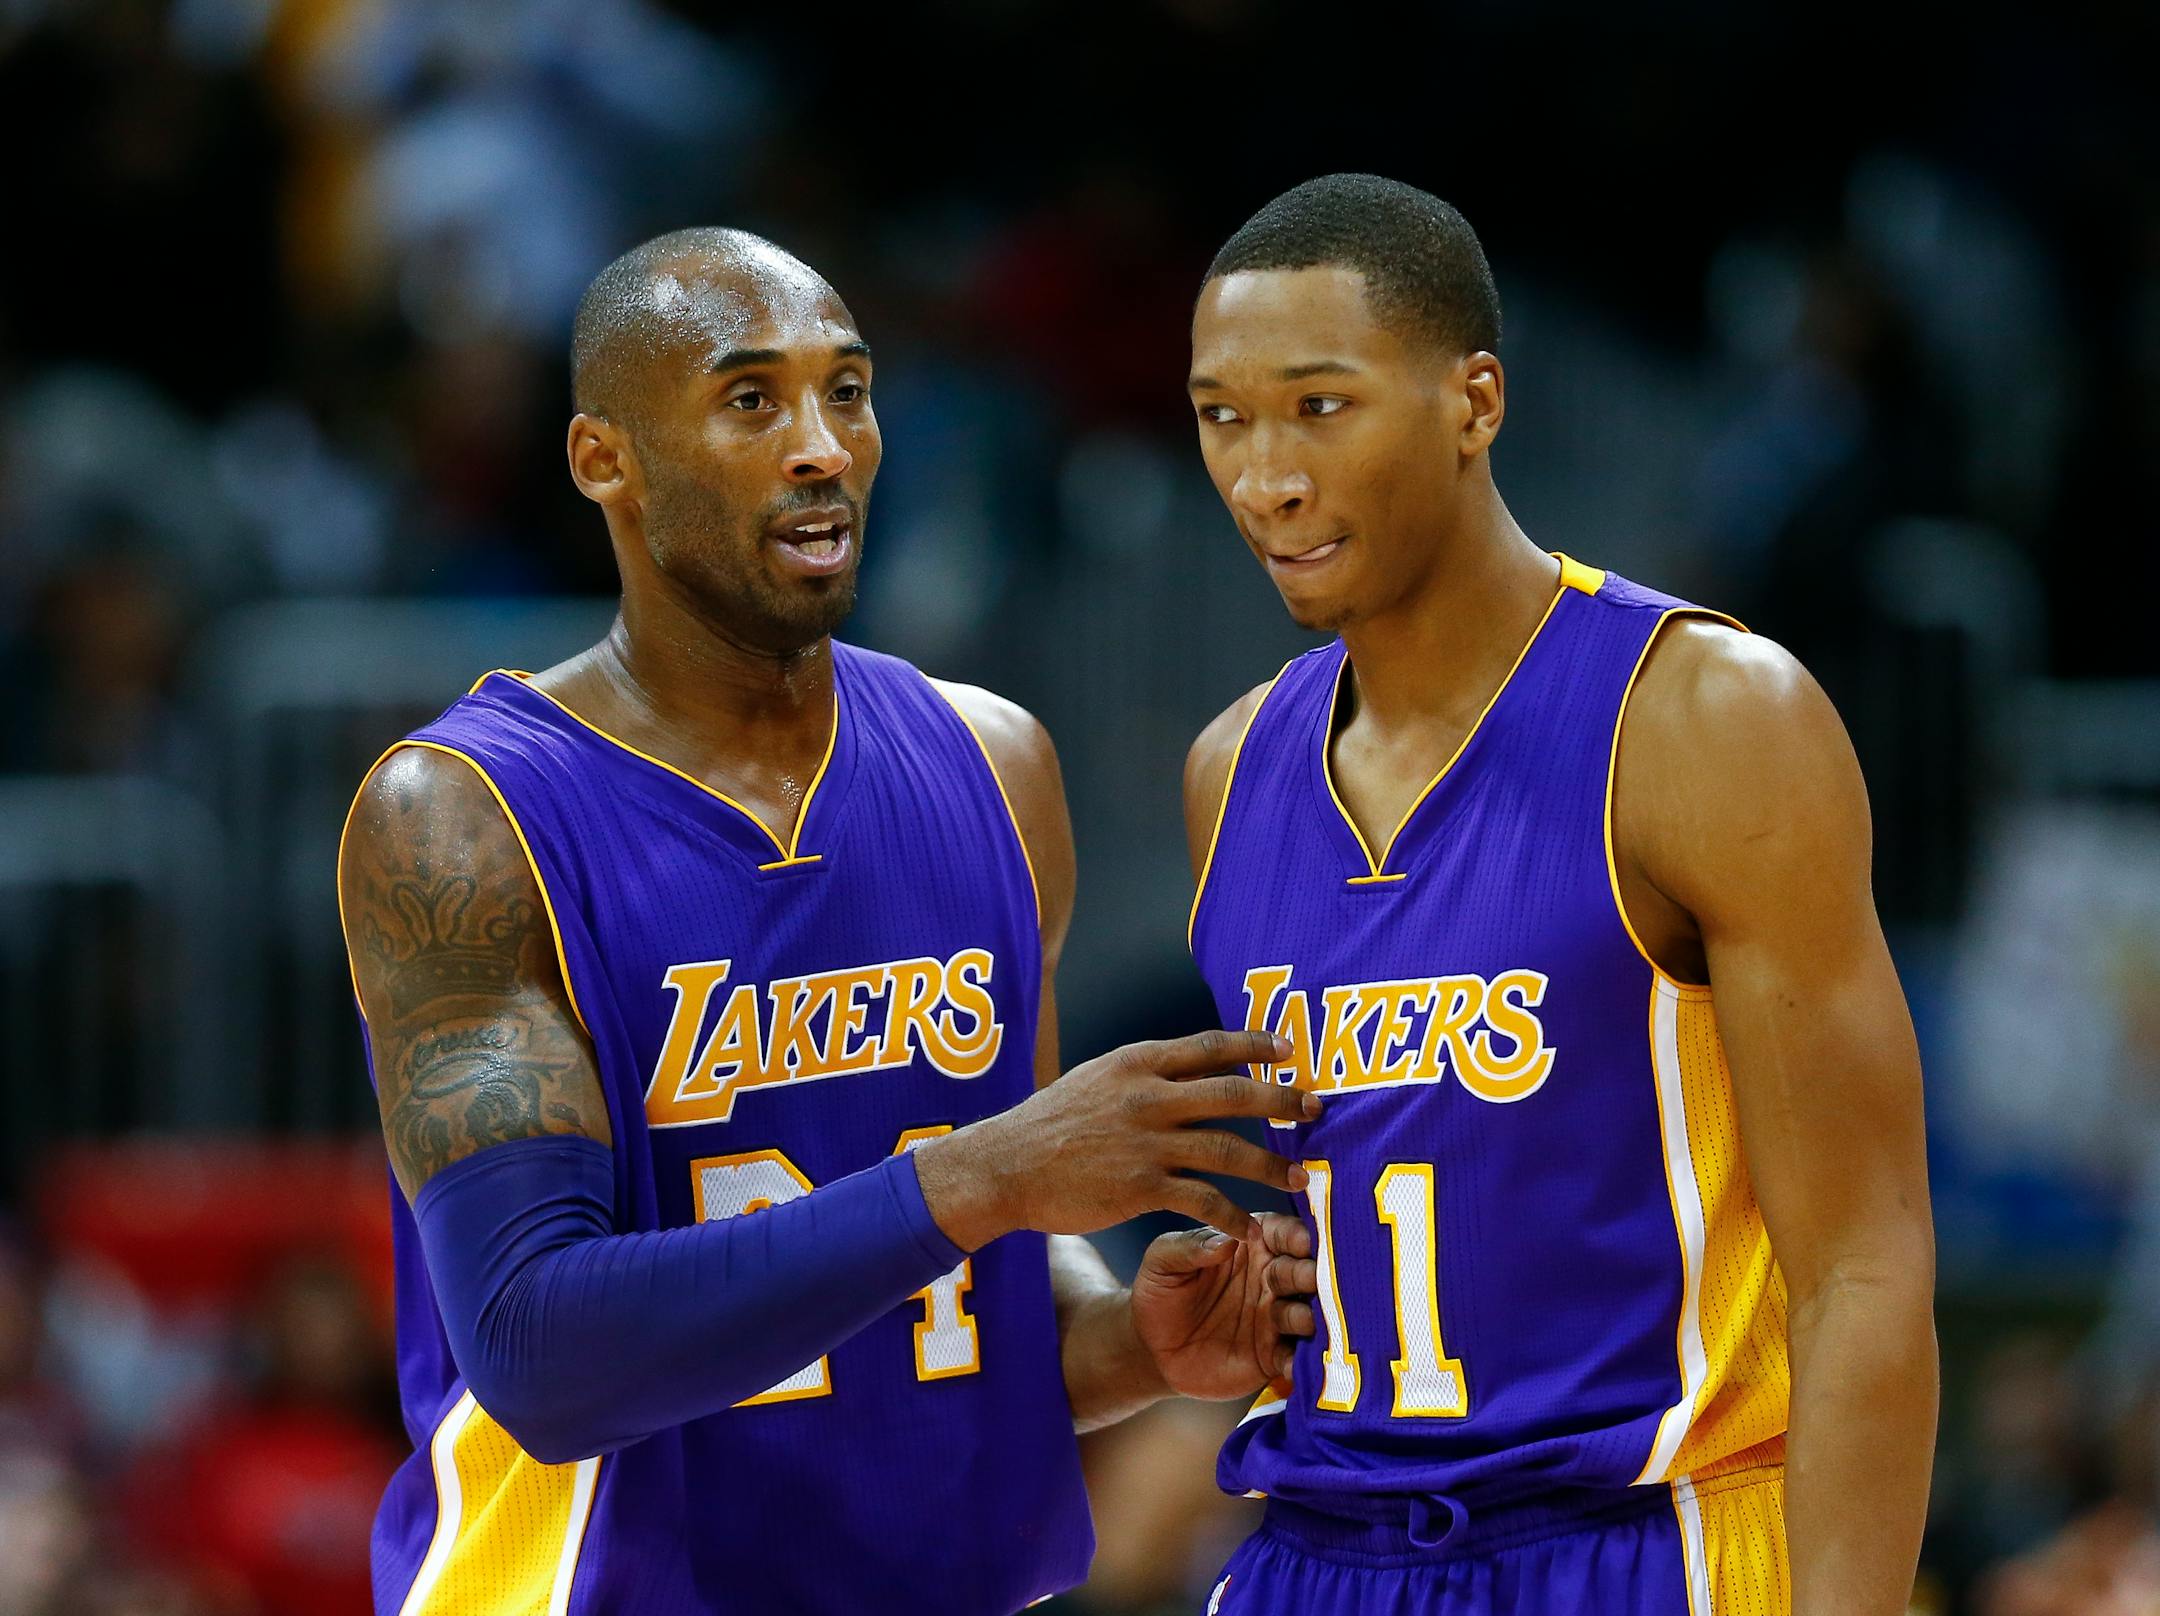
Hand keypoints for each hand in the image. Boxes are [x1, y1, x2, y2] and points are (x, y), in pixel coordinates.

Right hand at [914, 1029, 1318, 1246]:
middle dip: (1283, 1101)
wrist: (1006, 1165)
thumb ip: (1143, 1074)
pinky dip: (1232, 1216)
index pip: (1211, 1045)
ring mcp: (1147, 1143)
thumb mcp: (1096, 1078)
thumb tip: (1188, 1067)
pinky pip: (1203, 1201)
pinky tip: (1249, 1229)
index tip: (1289, 1051)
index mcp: (1138, 1062)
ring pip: (1229, 1150)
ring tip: (1300, 1177)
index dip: (1255, 1045)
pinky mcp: (1141, 1188)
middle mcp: (1148, 1096)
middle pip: (1235, 1094)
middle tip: (1316, 1110)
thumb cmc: (1050, 1123)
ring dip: (1271, 1164)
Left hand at [1131, 1212, 1316, 1400]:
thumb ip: (1189, 1247)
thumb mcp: (1161, 1262)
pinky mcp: (1274, 1355)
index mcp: (1252, 1243)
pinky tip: (1295, 1364)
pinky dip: (1300, 1361)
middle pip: (1304, 1271)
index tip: (1302, 1242)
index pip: (1283, 1232)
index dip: (1295, 1235)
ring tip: (1306, 1320)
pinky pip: (1295, 1358)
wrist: (1153, 1350)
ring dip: (1313, 1316)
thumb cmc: (1159, 1293)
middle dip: (1314, 1274)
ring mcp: (1277, 1317)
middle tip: (1313, 1279)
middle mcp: (1274, 1276)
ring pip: (1307, 1313)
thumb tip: (1225, 1241)